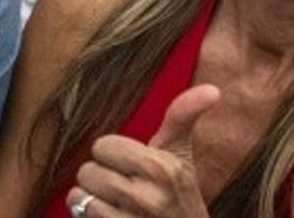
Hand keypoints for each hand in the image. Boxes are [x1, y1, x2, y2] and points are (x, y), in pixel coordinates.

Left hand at [66, 84, 219, 216]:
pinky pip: (81, 214)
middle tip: (123, 189)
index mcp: (163, 168)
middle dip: (100, 178)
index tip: (130, 167)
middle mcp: (149, 196)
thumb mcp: (181, 157)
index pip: (103, 146)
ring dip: (91, 199)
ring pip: (80, 195)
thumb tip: (213, 89)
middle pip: (88, 170)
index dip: (112, 155)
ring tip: (116, 205)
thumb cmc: (179, 197)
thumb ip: (183, 117)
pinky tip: (110, 217)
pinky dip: (87, 216)